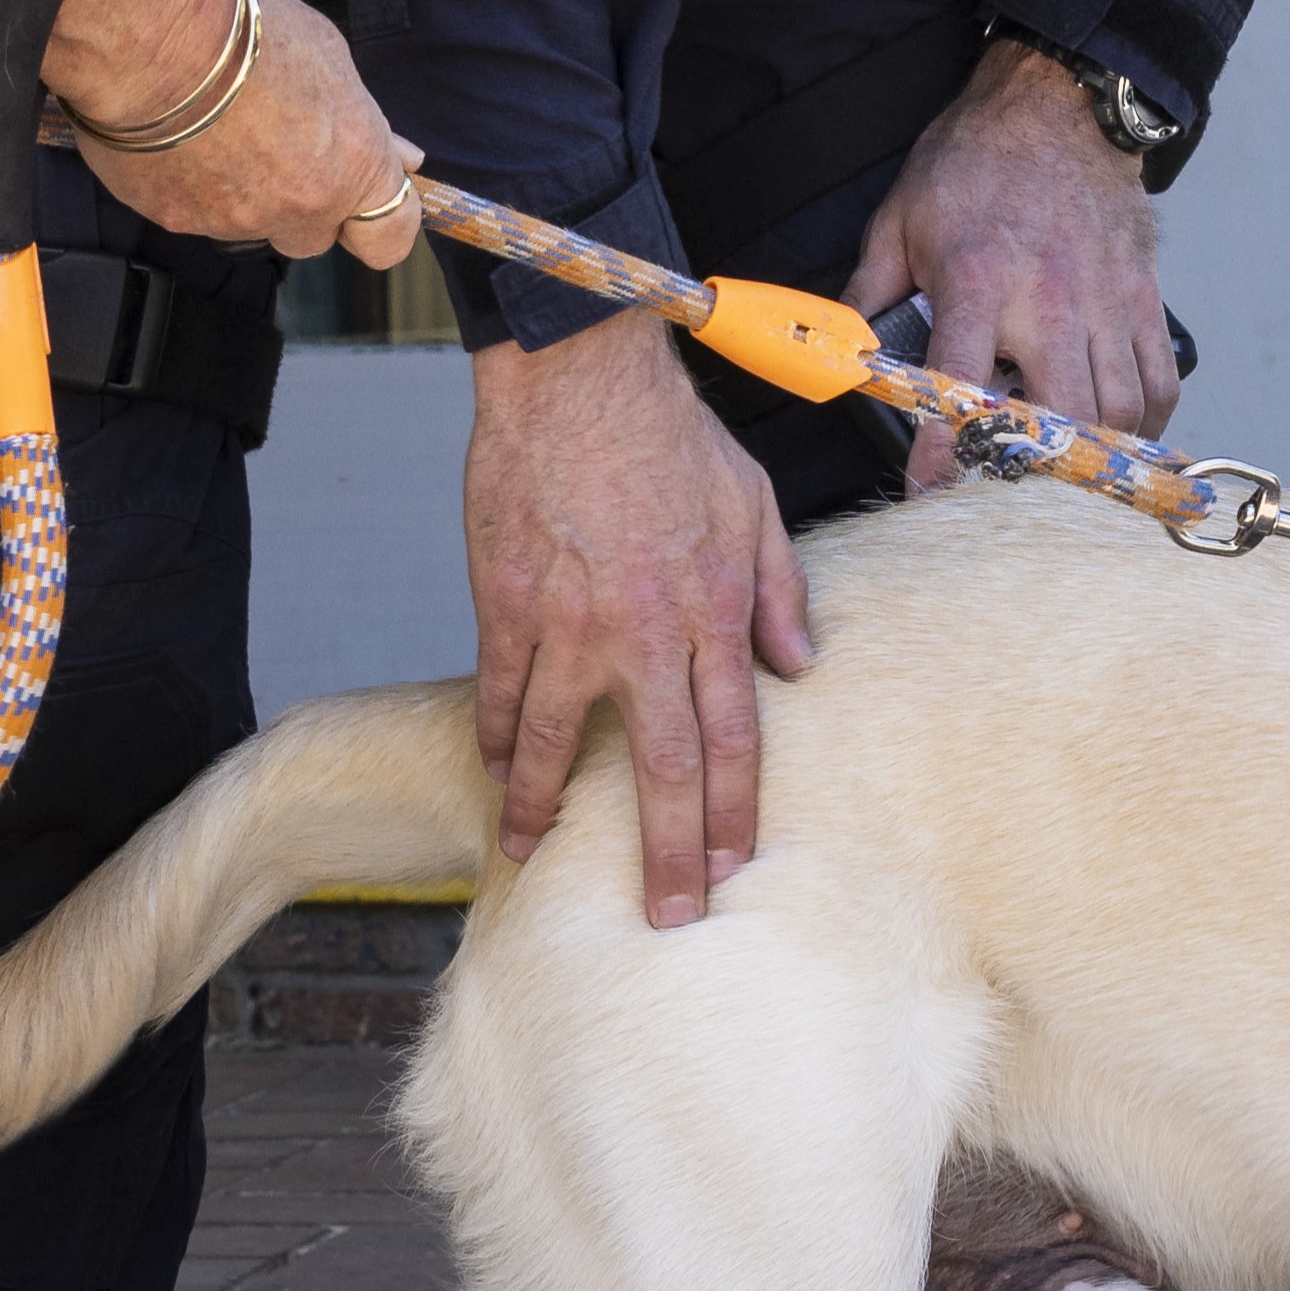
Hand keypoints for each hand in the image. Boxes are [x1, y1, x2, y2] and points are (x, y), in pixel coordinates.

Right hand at [47, 0, 427, 271]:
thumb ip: (364, 124)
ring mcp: (237, 220)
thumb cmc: (245, 26)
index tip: (364, 197)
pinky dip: (191, 185)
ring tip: (216, 126)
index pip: (390, 236)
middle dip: (303, 203)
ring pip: (251, 224)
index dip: (377, 220)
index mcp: (353, 165)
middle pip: (315, 236)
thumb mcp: (330, 58)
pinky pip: (195, 213)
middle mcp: (301, 206)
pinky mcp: (176, 220)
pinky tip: (177, 134)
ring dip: (243, 190)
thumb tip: (404, 160)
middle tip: (276, 146)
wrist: (149, 30)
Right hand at [469, 313, 816, 924]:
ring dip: (539, 807)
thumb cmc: (670, 434)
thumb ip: (781, 589)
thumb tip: (799, 663)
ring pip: (551, 742)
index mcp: (713, 612)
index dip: (734, 815)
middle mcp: (643, 633)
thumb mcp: (754, 504)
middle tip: (664, 915)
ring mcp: (567, 625)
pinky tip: (490, 769)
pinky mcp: (505, 604)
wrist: (576, 376)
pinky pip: (495, 691)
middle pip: (661, 768)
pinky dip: (491, 737)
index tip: (731, 869)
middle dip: (666, 852)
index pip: (733, 739)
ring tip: (528, 854)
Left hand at [846, 43, 1174, 492]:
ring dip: (1091, 457)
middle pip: (1059, 417)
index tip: (931, 492)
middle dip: (1034, 471)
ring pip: (1117, 412)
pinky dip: (1143, 425)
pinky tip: (1117, 437)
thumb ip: (868, 293)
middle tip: (1006, 492)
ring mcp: (1105, 303)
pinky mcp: (1142, 298)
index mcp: (978, 282)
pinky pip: (1158, 382)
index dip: (944, 449)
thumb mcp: (900, 219)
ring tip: (1061, 473)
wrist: (1060, 104)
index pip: (961, 385)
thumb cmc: (977, 160)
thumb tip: (841, 351)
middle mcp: (1048, 301)